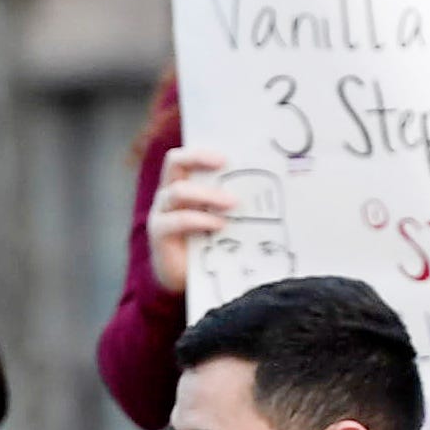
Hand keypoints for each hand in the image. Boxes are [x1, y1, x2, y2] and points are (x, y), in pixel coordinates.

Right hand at [146, 145, 238, 295]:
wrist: (187, 278)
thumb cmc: (209, 243)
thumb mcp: (223, 218)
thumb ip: (234, 204)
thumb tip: (269, 192)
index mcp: (185, 183)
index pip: (186, 156)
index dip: (203, 151)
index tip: (228, 156)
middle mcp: (169, 193)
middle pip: (175, 162)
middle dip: (200, 159)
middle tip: (226, 165)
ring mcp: (162, 212)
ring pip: (177, 191)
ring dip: (207, 194)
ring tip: (232, 203)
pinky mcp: (160, 233)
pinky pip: (176, 220)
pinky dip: (200, 220)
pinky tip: (219, 225)